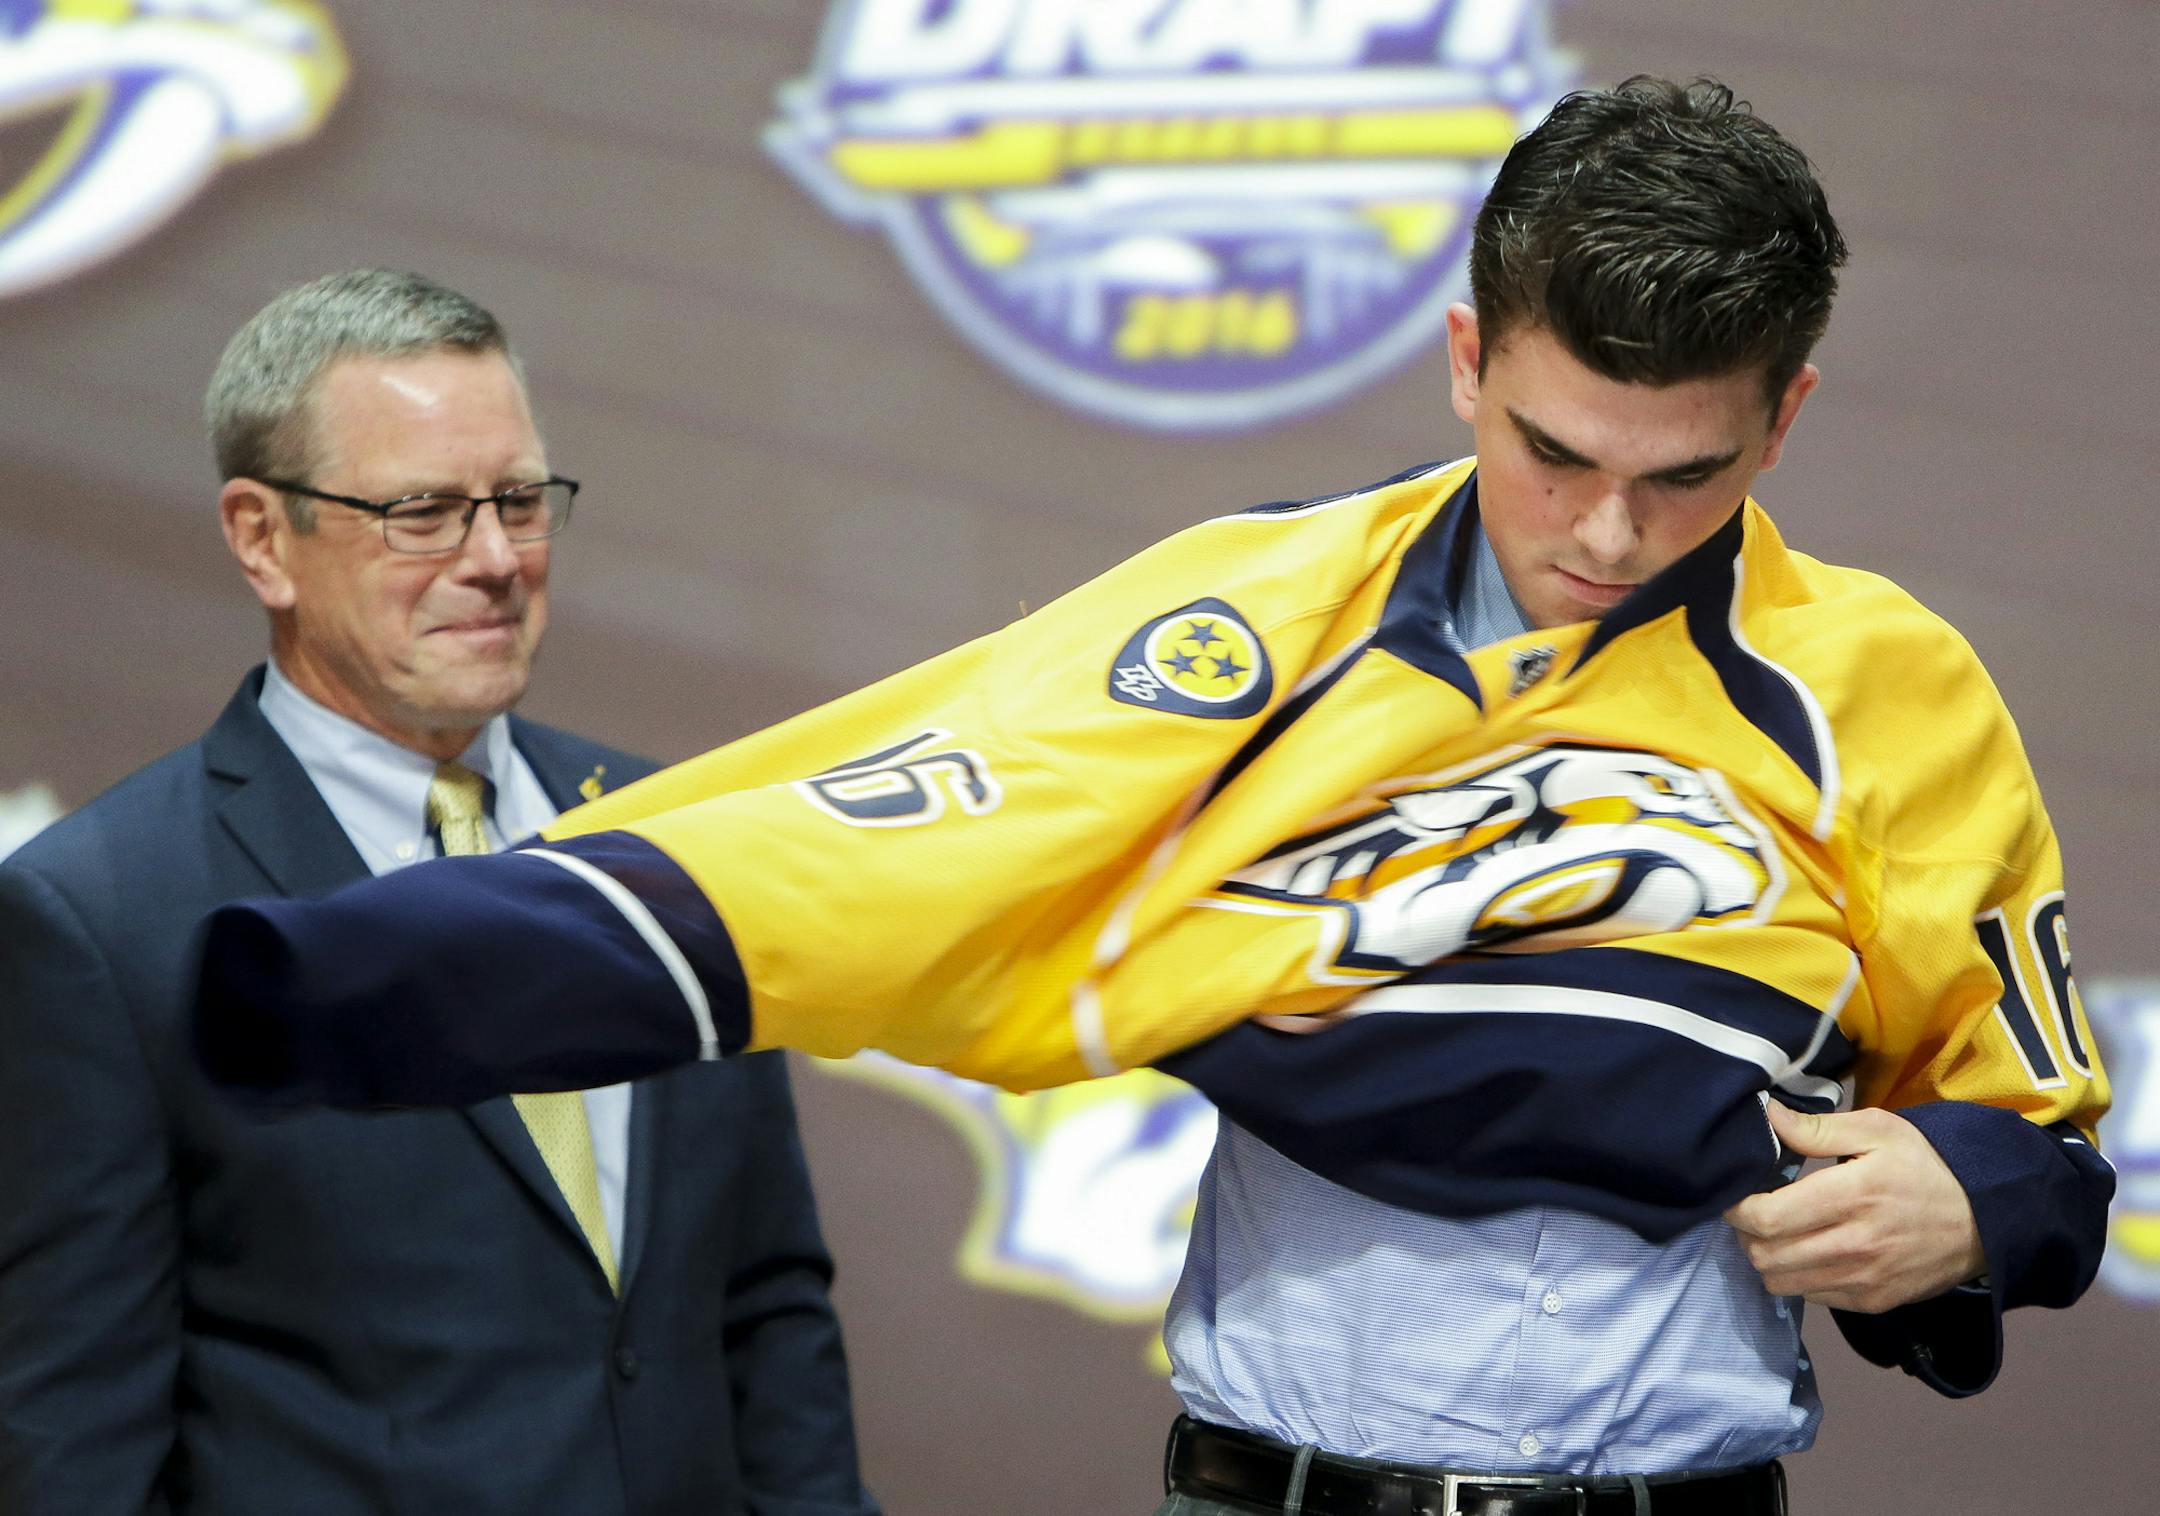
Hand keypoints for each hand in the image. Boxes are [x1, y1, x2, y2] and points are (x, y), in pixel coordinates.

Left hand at [1722, 1102, 1985, 1313]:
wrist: (1984, 1220)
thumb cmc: (1924, 1166)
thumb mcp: (1878, 1130)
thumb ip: (1817, 1128)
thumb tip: (1767, 1116)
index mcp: (1852, 1196)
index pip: (1768, 1218)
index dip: (1738, 1209)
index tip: (1736, 1195)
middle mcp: (1855, 1245)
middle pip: (1765, 1256)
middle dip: (1746, 1234)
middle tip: (1754, 1213)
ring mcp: (1864, 1279)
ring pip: (1781, 1283)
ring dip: (1767, 1259)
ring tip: (1778, 1234)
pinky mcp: (1873, 1302)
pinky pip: (1810, 1297)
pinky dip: (1797, 1278)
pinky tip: (1809, 1252)